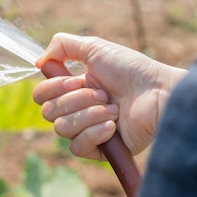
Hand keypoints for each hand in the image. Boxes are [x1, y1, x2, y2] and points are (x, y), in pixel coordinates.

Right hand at [33, 33, 186, 159]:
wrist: (158, 93)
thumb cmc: (131, 69)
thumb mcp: (94, 48)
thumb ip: (62, 45)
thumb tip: (38, 62)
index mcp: (74, 88)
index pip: (41, 95)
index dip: (52, 88)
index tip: (74, 79)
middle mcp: (78, 109)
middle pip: (48, 113)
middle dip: (75, 100)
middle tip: (103, 94)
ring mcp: (88, 130)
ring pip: (62, 129)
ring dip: (90, 115)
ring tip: (114, 108)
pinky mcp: (100, 150)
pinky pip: (78, 147)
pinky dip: (94, 133)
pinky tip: (113, 126)